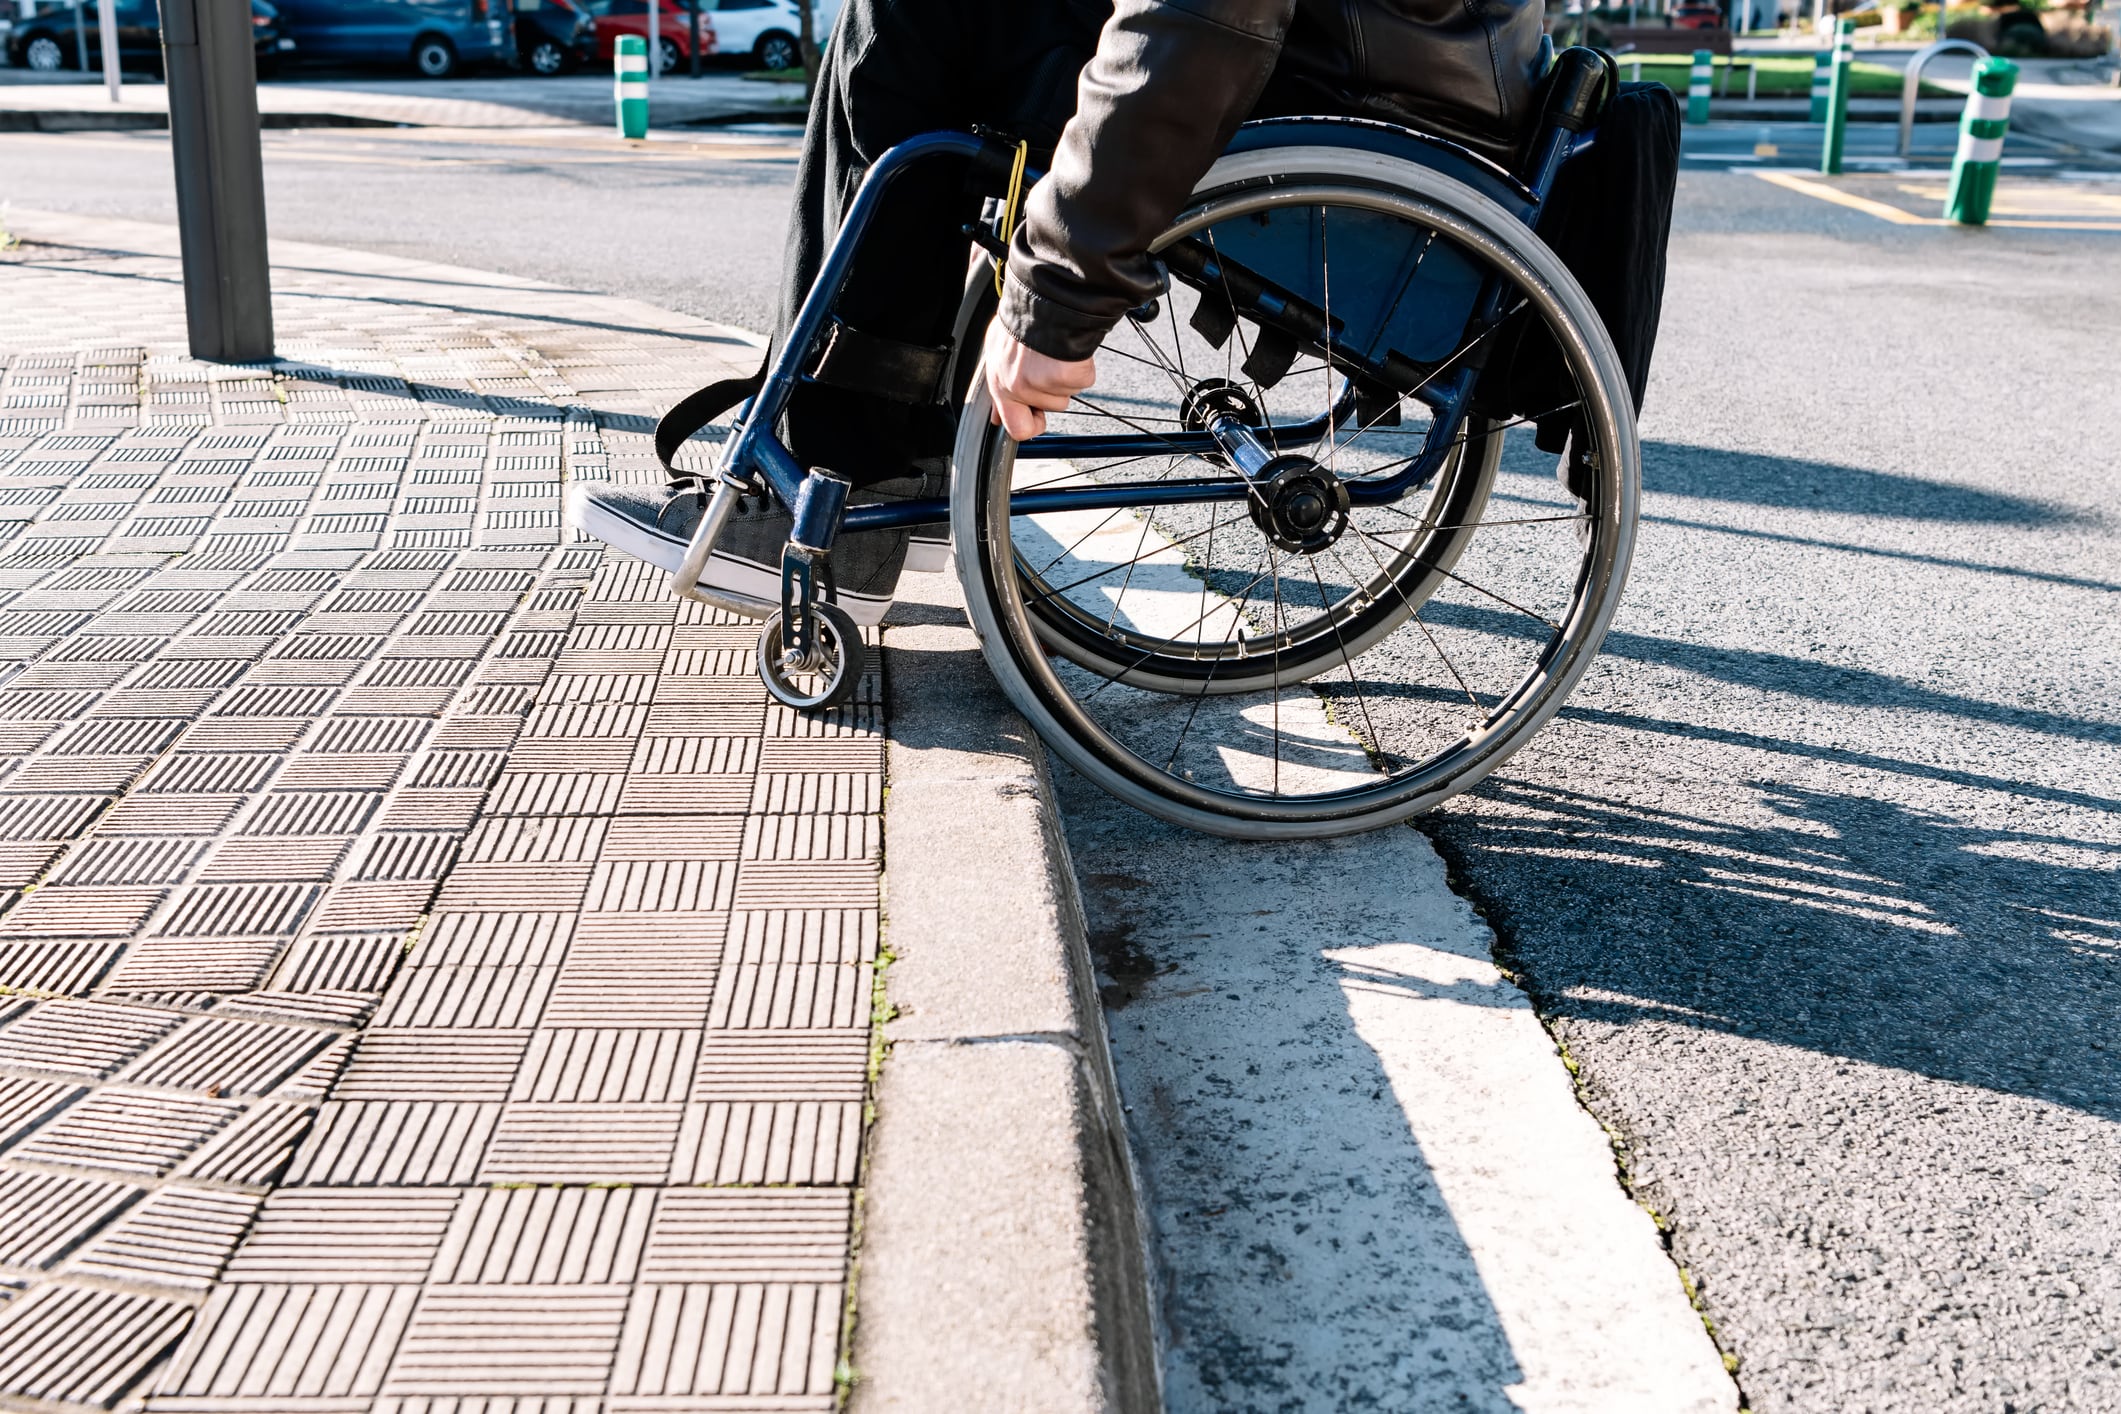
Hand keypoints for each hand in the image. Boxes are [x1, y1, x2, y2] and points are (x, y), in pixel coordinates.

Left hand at [984, 319, 1096, 441]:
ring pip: (1067, 393)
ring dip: (1066, 375)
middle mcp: (1019, 387)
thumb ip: (1000, 385)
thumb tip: (998, 417)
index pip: (1016, 428)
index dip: (1032, 424)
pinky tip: (1069, 349)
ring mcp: (1044, 384)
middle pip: (1049, 408)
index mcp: (1000, 384)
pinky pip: (1082, 380)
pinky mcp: (1068, 376)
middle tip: (1051, 368)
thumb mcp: (998, 352)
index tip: (1038, 415)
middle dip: (1054, 393)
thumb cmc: (1021, 319)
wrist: (1042, 299)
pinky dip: (1081, 365)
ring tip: (1056, 350)